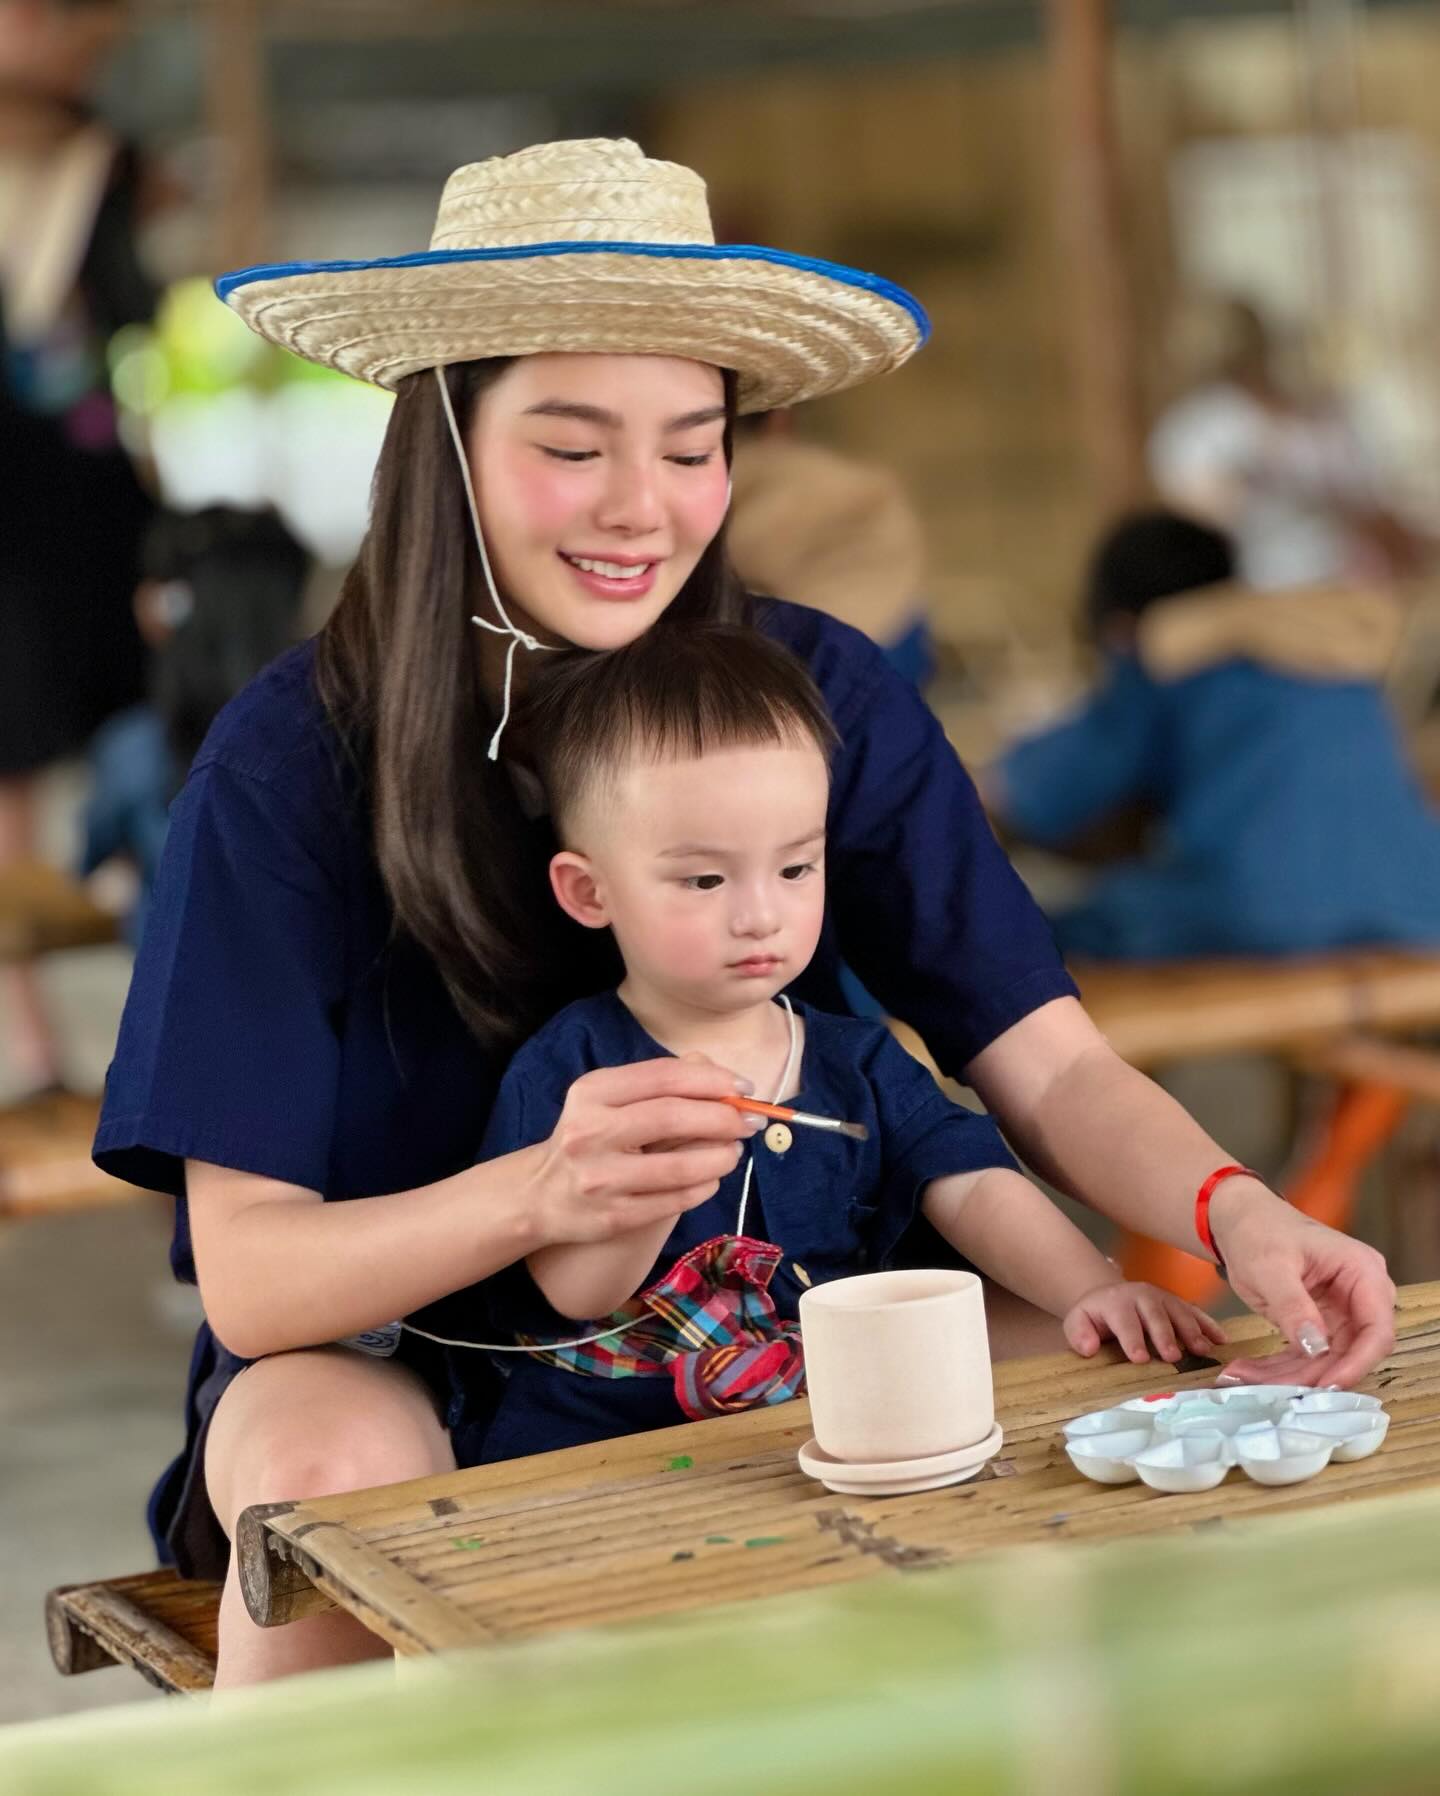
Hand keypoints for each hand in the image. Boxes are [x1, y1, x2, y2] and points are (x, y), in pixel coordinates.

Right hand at [524, 1055, 758, 1247]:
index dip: (712, 1079)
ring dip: (720, 1157)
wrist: (542, 1195)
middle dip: (723, 1117)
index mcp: (592, 1092)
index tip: (744, 1086)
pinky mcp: (613, 1217)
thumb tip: (717, 1072)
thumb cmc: (589, 1137)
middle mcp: (590, 1133)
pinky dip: (704, 1186)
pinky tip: (710, 1178)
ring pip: (680, 1167)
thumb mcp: (609, 1099)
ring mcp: (600, 1179)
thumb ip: (659, 1082)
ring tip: (733, 1152)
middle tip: (749, 1121)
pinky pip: (676, 1200)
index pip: (663, 1077)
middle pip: (673, 1117)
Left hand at [1064, 1279, 1226, 1365]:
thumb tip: (1088, 1348)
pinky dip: (1209, 1324)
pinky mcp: (1178, 1303)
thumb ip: (1079, 1334)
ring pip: (1179, 1312)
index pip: (1124, 1320)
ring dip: (1192, 1331)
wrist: (1108, 1295)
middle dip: (1165, 1335)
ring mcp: (1162, 1298)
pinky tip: (1222, 1339)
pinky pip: (1196, 1312)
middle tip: (1173, 1357)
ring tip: (1203, 1351)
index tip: (1140, 1358)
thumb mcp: (1078, 1322)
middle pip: (1155, 1315)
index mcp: (1115, 1302)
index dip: (1132, 1339)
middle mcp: (1141, 1296)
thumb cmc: (1095, 1317)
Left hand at [1212, 1201, 1395, 1388]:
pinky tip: (1250, 1372)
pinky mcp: (1319, 1323)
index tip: (1327, 1385)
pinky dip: (1280, 1367)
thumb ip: (1293, 1305)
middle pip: (1351, 1351)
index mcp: (1362, 1272)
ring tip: (1247, 1378)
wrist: (1240, 1220)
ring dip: (1289, 1375)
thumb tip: (1317, 1346)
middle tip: (1273, 1389)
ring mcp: (1341, 1311)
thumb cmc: (1260, 1229)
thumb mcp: (1271, 1266)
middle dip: (1312, 1374)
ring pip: (1326, 1359)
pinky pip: (1307, 1354)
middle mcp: (1359, 1295)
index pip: (1377, 1329)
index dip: (1357, 1363)